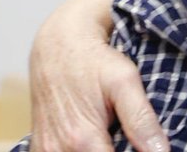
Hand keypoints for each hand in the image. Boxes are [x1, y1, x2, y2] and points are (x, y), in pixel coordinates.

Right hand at [29, 0, 167, 151]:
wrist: (57, 45)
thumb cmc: (94, 61)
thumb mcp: (125, 82)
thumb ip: (142, 120)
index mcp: (83, 140)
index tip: (146, 148)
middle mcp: (59, 150)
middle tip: (133, 140)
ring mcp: (46, 150)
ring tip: (116, 137)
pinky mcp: (40, 146)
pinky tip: (99, 141)